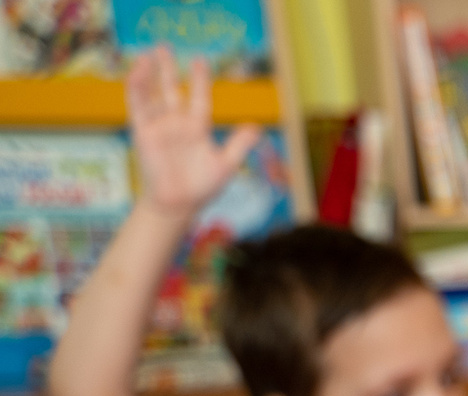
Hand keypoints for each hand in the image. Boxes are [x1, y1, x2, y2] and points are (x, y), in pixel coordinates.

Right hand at [125, 47, 259, 219]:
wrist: (179, 204)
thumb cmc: (203, 186)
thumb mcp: (226, 164)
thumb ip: (240, 144)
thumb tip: (257, 127)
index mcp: (197, 127)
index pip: (199, 97)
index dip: (200, 79)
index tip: (200, 59)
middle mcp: (177, 122)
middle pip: (172, 89)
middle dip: (168, 69)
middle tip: (163, 45)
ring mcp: (159, 126)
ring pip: (153, 94)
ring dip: (150, 75)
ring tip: (148, 54)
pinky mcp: (143, 132)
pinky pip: (138, 107)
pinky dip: (137, 90)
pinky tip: (137, 73)